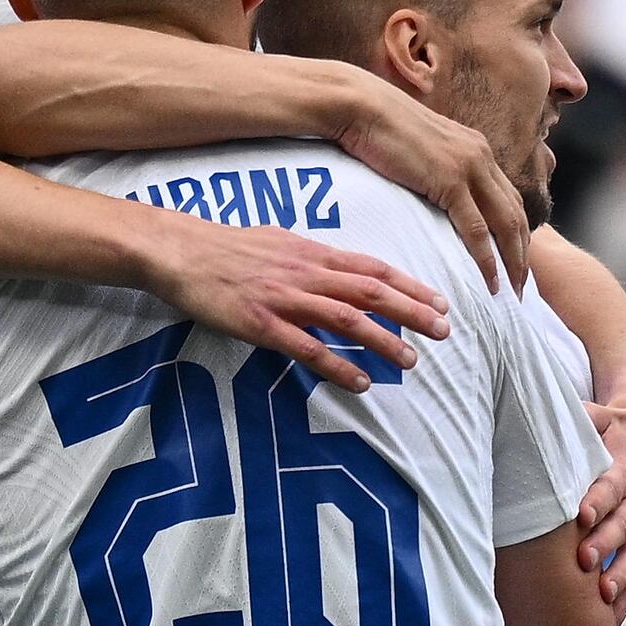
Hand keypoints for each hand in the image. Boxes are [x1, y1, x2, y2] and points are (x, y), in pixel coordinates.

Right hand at [137, 214, 449, 392]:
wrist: (181, 251)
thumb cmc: (228, 248)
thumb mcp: (279, 243)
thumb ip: (313, 259)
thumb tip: (342, 270)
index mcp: (313, 253)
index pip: (373, 269)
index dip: (411, 286)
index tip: (441, 302)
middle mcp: (306, 273)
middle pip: (371, 293)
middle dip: (412, 312)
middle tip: (444, 332)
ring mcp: (284, 298)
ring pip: (346, 320)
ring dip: (383, 341)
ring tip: (411, 362)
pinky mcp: (260, 323)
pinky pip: (306, 348)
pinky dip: (337, 366)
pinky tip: (360, 382)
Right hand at [329, 71, 529, 292]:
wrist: (360, 106)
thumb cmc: (378, 128)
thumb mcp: (420, 148)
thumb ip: (436, 169)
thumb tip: (433, 192)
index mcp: (476, 148)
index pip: (509, 198)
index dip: (516, 233)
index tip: (514, 261)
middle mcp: (481, 155)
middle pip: (516, 213)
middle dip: (523, 253)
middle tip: (521, 286)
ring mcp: (468, 166)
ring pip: (505, 224)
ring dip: (512, 262)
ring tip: (512, 292)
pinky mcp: (450, 180)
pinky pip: (477, 228)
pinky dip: (487, 258)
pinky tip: (489, 281)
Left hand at [579, 368, 625, 617]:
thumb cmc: (614, 423)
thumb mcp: (603, 412)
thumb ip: (586, 415)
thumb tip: (570, 410)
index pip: (612, 484)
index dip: (598, 500)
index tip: (581, 515)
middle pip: (624, 523)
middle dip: (605, 544)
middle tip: (583, 563)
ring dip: (621, 574)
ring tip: (603, 596)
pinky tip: (612, 619)